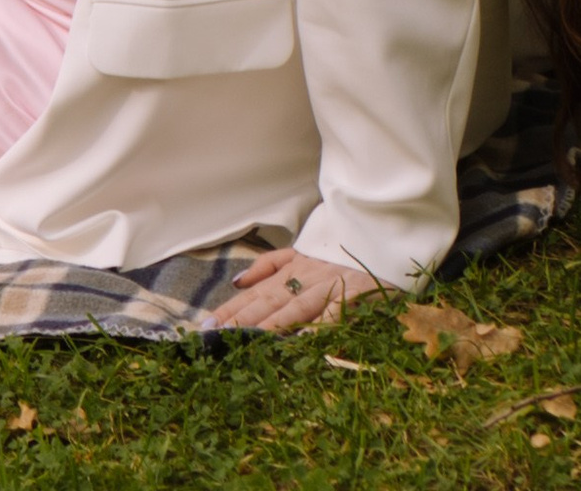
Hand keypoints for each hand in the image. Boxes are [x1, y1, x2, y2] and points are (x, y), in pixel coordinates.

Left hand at [213, 248, 377, 335]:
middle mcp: (304, 279)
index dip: (230, 311)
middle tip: (217, 337)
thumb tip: (236, 282)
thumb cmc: (335, 255)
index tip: (205, 328)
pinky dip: (320, 326)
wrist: (376, 238)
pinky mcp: (353, 294)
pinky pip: (335, 312)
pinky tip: (305, 341)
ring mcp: (327, 286)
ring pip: (296, 307)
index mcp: (289, 273)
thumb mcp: (299, 255)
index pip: (253, 295)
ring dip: (272, 325)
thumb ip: (268, 267)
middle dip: (241, 320)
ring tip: (249, 342)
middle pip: (268, 301)